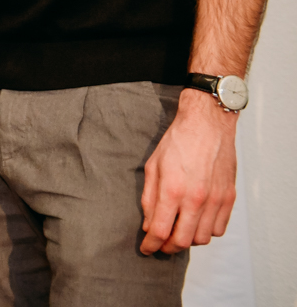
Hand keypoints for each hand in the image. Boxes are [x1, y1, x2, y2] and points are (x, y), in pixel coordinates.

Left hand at [140, 89, 238, 253]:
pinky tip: (197, 222)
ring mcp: (216, 200)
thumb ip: (150, 199)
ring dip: (188, 240)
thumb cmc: (177, 143)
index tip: (146, 249)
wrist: (207, 126)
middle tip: (160, 245)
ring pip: (203, 238)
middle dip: (168, 248)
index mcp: (173, 190)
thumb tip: (149, 225)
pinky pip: (219, 229)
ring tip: (178, 232)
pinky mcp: (229, 198)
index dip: (151, 245)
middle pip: (183, 241)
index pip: (161, 231)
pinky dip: (207, 231)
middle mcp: (196, 199)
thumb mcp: (153, 167)